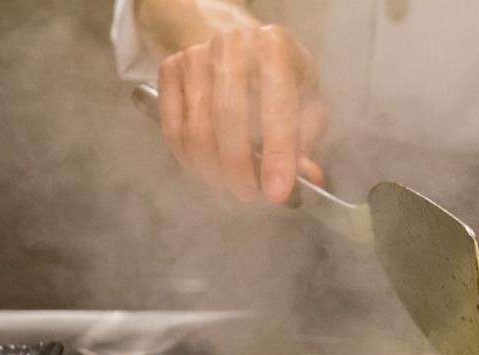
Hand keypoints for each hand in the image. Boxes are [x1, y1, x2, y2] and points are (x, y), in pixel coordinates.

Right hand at [158, 25, 326, 201]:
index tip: (276, 192)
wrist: (232, 36)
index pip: (277, 107)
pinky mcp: (169, 69)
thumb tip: (309, 177)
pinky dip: (190, 159)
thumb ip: (307, 137)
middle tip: (249, 194)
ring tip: (231, 185)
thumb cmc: (276, 74)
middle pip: (228, 119)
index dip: (278, 154)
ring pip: (197, 129)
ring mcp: (195, 55)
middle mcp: (232, 45)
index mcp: (275, 48)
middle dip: (239, 169)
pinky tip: (207, 169)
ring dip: (214, 170)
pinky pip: (173, 128)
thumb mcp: (304, 97)